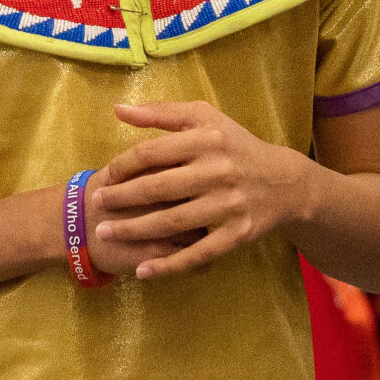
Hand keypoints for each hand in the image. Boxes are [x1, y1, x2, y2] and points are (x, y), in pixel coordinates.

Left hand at [91, 101, 312, 280]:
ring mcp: (228, 205)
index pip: (153, 152)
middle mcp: (218, 171)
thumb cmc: (234, 145)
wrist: (283, 181)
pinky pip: (197, 254)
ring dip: (134, 231)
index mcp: (206, 139)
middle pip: (158, 188)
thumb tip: (117, 109)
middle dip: (121, 198)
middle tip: (96, 205)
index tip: (105, 176)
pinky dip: (168, 265)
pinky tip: (143, 270)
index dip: (123, 165)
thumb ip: (160, 113)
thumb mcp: (203, 118)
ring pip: (172, 222)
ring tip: (104, 233)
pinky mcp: (236, 234)